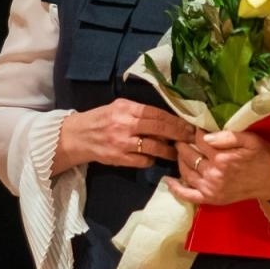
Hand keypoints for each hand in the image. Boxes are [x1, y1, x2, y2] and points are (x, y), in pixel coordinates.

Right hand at [54, 99, 194, 172]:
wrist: (78, 136)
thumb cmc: (102, 119)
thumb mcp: (119, 107)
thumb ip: (139, 111)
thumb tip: (166, 118)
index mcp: (127, 109)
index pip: (157, 113)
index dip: (175, 120)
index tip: (189, 125)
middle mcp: (125, 124)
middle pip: (159, 129)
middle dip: (178, 134)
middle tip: (191, 139)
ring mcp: (122, 142)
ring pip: (153, 147)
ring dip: (169, 151)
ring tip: (177, 152)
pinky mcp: (119, 158)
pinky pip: (143, 161)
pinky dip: (151, 160)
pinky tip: (154, 158)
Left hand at [168, 129, 269, 206]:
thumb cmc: (262, 157)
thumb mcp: (250, 140)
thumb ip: (228, 136)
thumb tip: (205, 136)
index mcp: (222, 158)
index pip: (199, 141)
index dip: (195, 132)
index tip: (195, 127)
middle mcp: (214, 174)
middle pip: (189, 155)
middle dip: (183, 144)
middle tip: (181, 137)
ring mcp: (210, 188)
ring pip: (186, 172)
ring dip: (179, 160)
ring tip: (180, 151)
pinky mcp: (211, 199)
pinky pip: (188, 195)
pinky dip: (176, 189)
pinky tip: (168, 181)